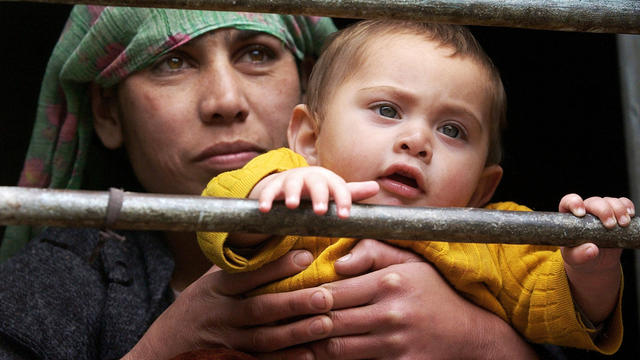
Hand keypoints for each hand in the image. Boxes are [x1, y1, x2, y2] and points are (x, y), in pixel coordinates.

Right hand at [122, 250, 336, 359]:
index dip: (276, 266)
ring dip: (295, 332)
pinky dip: (284, 359)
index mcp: (215, 289)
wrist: (164, 347)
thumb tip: (274, 238)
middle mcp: (220, 314)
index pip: (247, 275)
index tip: (306, 256)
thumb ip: (236, 266)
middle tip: (324, 296)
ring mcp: (226, 341)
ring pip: (263, 338)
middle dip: (293, 303)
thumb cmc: (197, 307)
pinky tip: (309, 355)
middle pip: (258, 308)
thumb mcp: (208, 283)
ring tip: (325, 324)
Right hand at [250, 167, 378, 217]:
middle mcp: (311, 178)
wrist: (293, 178)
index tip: (344, 216)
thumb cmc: (320, 189)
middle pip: (317, 184)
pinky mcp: (274, 186)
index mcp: (328, 180)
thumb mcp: (335, 189)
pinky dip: (266, 199)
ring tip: (293, 206)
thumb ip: (353, 191)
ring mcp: (292, 180)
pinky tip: (264, 209)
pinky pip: (269, 191)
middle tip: (320, 211)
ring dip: (292, 194)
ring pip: (292, 185)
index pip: (339, 189)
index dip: (343, 200)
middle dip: (319, 196)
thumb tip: (376, 187)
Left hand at [259, 240, 537, 359]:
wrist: (470, 334)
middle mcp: (389, 312)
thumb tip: (337, 263)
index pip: (332, 290)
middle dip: (299, 322)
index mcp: (389, 281)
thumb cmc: (434, 293)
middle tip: (273, 322)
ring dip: (310, 346)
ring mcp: (394, 343)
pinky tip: (316, 357)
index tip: (282, 297)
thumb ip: (373, 252)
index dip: (303, 296)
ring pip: (337, 348)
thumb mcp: (410, 262)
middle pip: (329, 320)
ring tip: (287, 341)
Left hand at [560, 193, 632, 267]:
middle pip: (593, 201)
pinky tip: (629, 215)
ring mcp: (601, 212)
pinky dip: (627, 206)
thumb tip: (591, 249)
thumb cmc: (579, 256)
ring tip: (623, 224)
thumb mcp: (573, 258)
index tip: (581, 213)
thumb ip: (579, 255)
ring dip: (618, 209)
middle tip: (610, 225)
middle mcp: (585, 211)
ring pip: (609, 201)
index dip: (574, 203)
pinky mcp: (615, 214)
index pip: (568, 201)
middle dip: (604, 210)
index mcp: (569, 217)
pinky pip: (622, 203)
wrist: (595, 262)